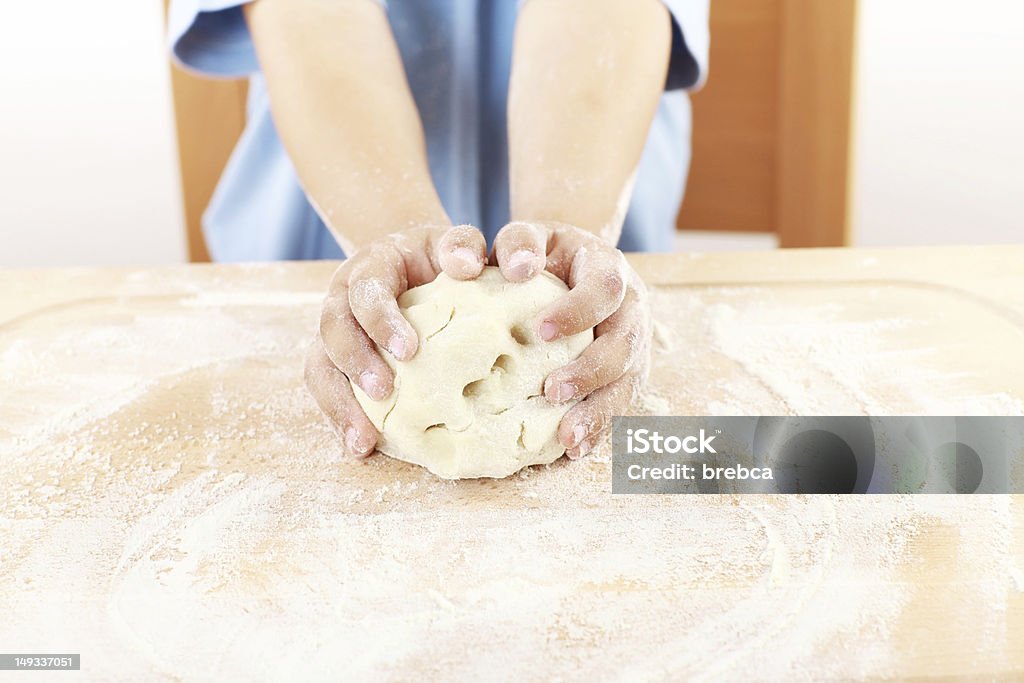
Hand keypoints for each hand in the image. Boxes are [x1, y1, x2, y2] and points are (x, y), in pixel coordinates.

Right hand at [305, 224, 488, 456]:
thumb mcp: (453, 244)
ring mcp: (336, 331)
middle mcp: (343, 297)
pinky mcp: (338, 362)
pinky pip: (327, 389)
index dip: (381, 319)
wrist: (420, 264)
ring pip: (320, 364)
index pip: (365, 288)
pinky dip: (340, 418)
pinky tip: (361, 446)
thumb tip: (466, 264)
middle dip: (355, 361)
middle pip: (332, 326)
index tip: (409, 350)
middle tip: (384, 391)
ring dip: (339, 402)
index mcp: (371, 266)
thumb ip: (462, 245)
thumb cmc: (442, 259)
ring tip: (363, 438)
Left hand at [492, 221, 651, 459]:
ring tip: (567, 436)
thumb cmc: (541, 253)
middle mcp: (631, 306)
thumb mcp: (530, 236)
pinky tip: (575, 448)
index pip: (605, 288)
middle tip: (551, 390)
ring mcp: (634, 342)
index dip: (579, 310)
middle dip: (591, 370)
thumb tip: (510, 267)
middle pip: (626, 341)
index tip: (541, 330)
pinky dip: (600, 428)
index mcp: (609, 268)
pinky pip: (619, 403)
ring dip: (599, 410)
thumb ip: (518, 242)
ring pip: (628, 380)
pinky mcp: (626, 372)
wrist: (568, 264)